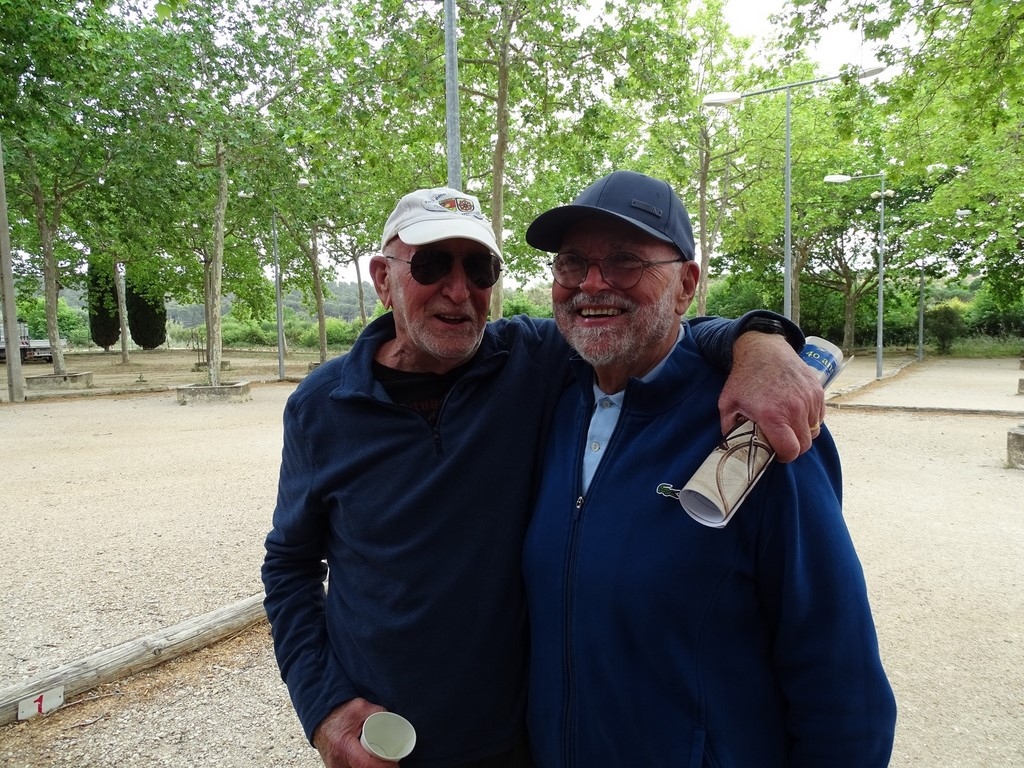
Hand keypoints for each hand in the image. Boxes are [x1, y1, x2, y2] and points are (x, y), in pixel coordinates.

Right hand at [313, 698, 391, 767]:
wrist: (319, 719)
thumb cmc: (337, 714)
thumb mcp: (359, 707)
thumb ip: (377, 711)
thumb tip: (392, 718)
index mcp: (344, 747)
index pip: (367, 765)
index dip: (383, 767)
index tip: (395, 765)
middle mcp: (338, 762)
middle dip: (379, 767)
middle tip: (390, 763)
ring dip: (369, 767)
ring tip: (381, 762)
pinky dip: (361, 767)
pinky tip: (370, 763)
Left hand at [720, 332, 825, 462]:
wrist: (763, 349)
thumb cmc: (744, 378)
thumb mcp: (727, 404)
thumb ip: (730, 429)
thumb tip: (734, 447)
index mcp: (773, 415)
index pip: (791, 450)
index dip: (783, 456)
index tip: (776, 452)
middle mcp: (795, 408)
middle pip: (805, 444)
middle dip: (793, 447)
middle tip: (781, 440)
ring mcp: (809, 399)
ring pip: (814, 431)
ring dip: (802, 432)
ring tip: (786, 424)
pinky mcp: (818, 391)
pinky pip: (819, 416)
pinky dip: (810, 419)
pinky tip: (795, 412)